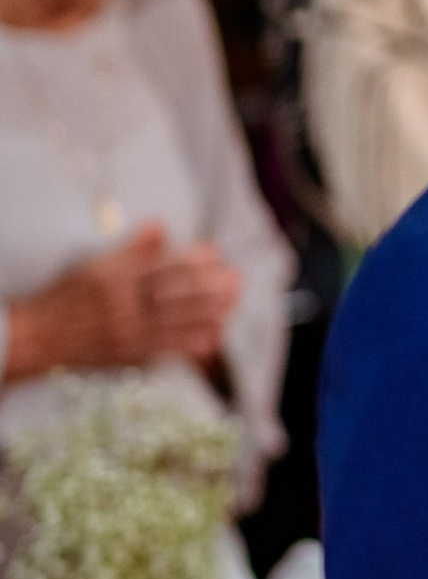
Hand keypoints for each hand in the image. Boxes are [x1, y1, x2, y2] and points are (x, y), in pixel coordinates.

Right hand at [4, 225, 241, 379]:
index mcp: (111, 279)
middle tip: (235, 276)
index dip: (191, 257)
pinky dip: (193, 341)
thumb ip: (132, 248)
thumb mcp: (94, 264)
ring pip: (175, 320)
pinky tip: (215, 334)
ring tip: (233, 299)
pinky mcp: (130, 355)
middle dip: (208, 285)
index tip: (214, 249)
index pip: (158, 265)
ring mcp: (126, 333)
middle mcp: (119, 306)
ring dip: (209, 311)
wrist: (41, 337)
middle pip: (173, 293)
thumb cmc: (70, 296)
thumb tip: (159, 224)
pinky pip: (167, 348)